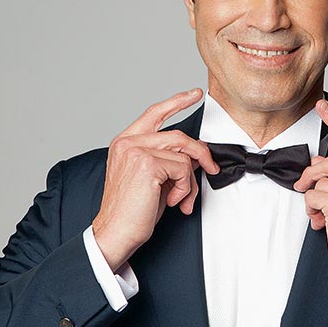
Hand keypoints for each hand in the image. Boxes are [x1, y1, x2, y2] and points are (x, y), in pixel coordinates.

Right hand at [92, 89, 219, 271]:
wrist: (116, 232)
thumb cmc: (132, 210)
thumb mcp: (153, 178)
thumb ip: (169, 159)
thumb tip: (195, 155)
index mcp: (125, 142)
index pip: (155, 112)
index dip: (177, 102)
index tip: (194, 94)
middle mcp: (128, 142)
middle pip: (179, 135)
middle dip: (201, 154)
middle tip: (211, 169)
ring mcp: (136, 151)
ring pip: (184, 153)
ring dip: (189, 180)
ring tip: (180, 197)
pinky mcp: (147, 164)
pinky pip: (183, 169)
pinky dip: (184, 188)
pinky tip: (171, 200)